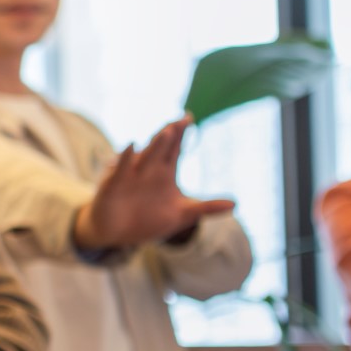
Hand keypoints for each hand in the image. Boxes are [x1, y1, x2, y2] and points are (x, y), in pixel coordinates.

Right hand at [74, 117, 236, 251]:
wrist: (117, 234)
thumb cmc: (149, 220)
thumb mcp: (182, 215)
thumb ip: (207, 208)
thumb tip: (236, 204)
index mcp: (165, 171)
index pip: (176, 148)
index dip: (182, 133)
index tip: (189, 117)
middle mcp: (149, 168)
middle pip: (162, 147)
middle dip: (171, 134)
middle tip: (182, 120)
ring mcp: (131, 174)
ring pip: (146, 156)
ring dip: (156, 144)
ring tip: (168, 131)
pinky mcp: (114, 184)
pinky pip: (121, 169)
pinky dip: (125, 158)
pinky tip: (131, 145)